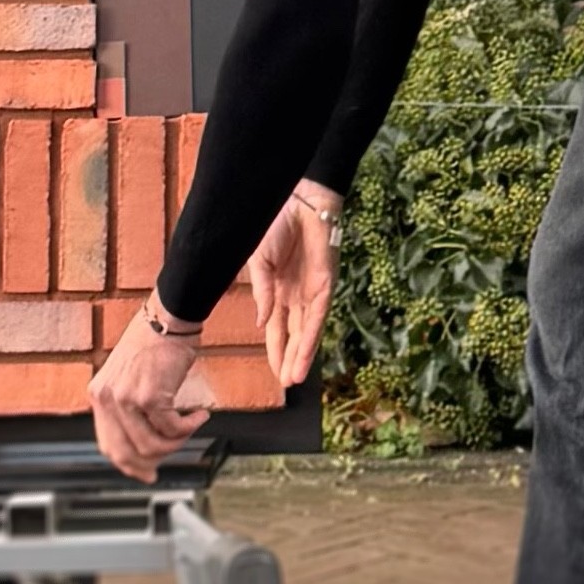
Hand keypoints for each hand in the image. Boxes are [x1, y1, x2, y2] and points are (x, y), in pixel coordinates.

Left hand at [87, 302, 209, 484]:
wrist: (169, 315)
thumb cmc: (156, 342)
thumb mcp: (129, 376)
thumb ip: (128, 407)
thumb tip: (146, 444)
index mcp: (99, 394)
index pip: (108, 445)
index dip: (129, 465)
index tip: (146, 473)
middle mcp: (108, 398)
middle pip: (127, 453)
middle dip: (152, 463)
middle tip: (173, 457)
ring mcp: (127, 398)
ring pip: (152, 445)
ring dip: (177, 442)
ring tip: (191, 426)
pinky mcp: (150, 396)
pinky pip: (173, 429)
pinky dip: (190, 427)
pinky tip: (200, 415)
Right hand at [239, 180, 339, 393]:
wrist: (297, 200)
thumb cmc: (274, 224)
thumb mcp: (258, 262)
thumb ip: (261, 293)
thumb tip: (260, 323)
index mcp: (277, 289)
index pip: (276, 327)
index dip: (275, 349)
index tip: (274, 372)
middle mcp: (296, 294)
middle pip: (293, 334)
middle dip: (289, 358)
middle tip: (285, 383)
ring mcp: (312, 291)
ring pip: (307, 331)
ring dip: (301, 355)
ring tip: (294, 378)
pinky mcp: (325, 285)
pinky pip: (318, 316)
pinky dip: (311, 336)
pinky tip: (304, 354)